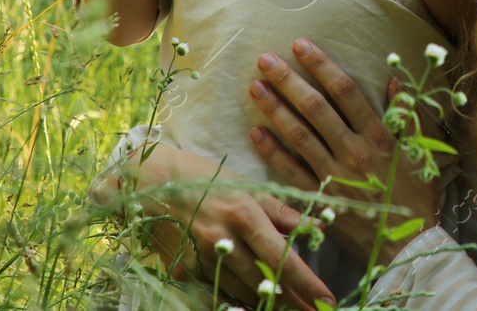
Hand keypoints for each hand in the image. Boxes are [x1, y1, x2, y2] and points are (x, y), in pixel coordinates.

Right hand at [95, 143, 334, 309]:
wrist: (148, 183)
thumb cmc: (205, 178)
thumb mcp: (247, 186)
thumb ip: (283, 211)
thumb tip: (319, 225)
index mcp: (244, 214)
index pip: (282, 258)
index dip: (307, 284)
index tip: (328, 300)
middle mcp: (223, 240)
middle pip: (265, 284)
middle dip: (292, 302)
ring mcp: (200, 260)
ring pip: (242, 294)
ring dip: (267, 304)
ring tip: (290, 309)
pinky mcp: (182, 272)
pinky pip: (216, 294)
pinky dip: (236, 300)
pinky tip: (253, 304)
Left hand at [249, 40, 440, 265]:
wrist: (407, 246)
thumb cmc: (417, 196)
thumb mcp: (419, 150)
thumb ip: (407, 113)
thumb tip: (396, 78)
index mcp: (379, 136)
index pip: (345, 91)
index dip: (321, 65)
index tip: (300, 45)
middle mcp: (354, 151)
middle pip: (315, 108)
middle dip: (289, 80)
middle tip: (265, 58)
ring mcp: (334, 176)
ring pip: (299, 135)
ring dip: (275, 109)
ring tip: (255, 86)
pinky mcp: (320, 200)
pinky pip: (291, 172)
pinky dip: (272, 152)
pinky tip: (256, 131)